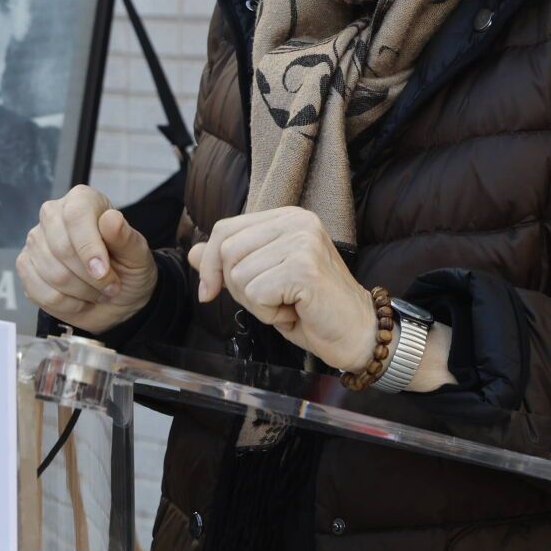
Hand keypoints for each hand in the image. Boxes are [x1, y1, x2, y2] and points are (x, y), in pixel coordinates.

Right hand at [16, 185, 158, 332]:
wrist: (119, 299)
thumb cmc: (128, 269)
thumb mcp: (138, 255)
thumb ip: (126, 238)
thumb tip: (111, 219)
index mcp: (82, 200)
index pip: (76, 216)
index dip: (88, 247)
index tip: (103, 271)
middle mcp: (53, 215)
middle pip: (61, 248)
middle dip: (90, 277)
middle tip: (111, 286)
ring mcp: (36, 241)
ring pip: (52, 274)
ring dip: (82, 292)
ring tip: (98, 291)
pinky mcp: (25, 266)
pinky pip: (39, 291)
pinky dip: (66, 303)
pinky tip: (79, 299)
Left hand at [188, 207, 380, 373]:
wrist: (357, 333)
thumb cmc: (313, 308)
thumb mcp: (264, 279)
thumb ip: (232, 262)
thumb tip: (193, 253)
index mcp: (287, 218)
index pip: (225, 228)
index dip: (210, 264)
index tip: (211, 291)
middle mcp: (297, 221)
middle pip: (227, 251)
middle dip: (238, 288)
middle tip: (273, 298)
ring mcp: (303, 242)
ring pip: (239, 276)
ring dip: (257, 304)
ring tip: (288, 304)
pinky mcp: (305, 269)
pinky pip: (256, 294)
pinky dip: (269, 314)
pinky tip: (295, 312)